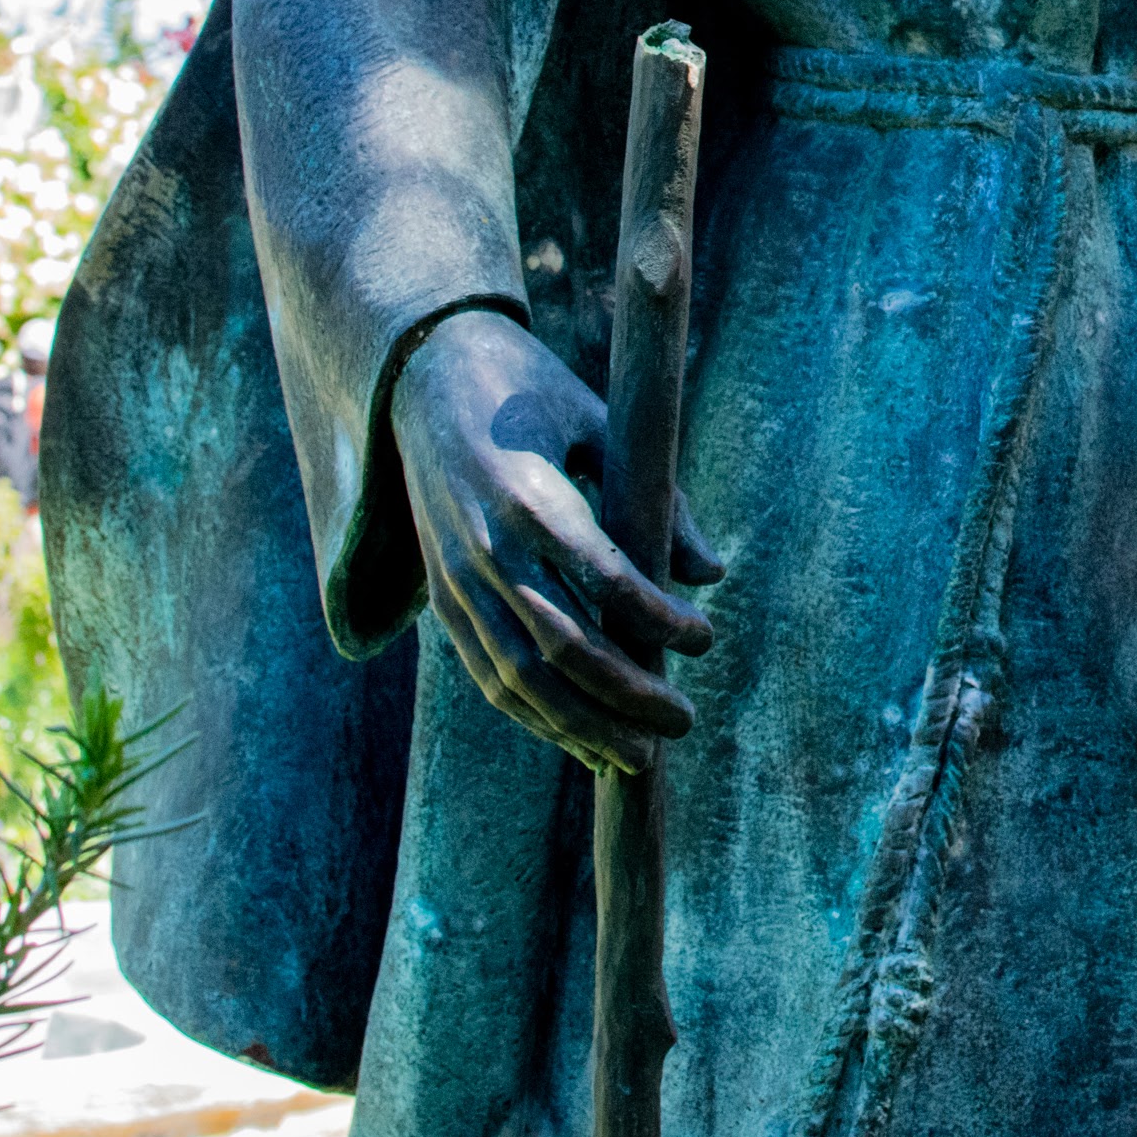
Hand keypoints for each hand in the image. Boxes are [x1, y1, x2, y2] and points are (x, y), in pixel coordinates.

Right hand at [391, 308, 721, 773]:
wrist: (424, 379)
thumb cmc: (532, 395)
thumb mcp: (602, 423)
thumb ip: (659, 499)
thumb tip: (712, 573)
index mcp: (530, 497)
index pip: (605, 581)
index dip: (659, 621)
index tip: (707, 639)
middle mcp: (485, 549)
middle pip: (562, 648)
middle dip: (628, 695)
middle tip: (686, 722)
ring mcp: (456, 580)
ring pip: (519, 678)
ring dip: (582, 727)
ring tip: (639, 757)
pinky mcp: (441, 599)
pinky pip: (488, 675)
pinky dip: (536, 717)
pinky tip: (582, 741)